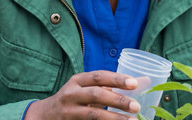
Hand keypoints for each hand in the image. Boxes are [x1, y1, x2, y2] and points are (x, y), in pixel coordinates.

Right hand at [24, 70, 140, 119]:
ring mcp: (69, 111)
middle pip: (96, 94)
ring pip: (93, 114)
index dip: (117, 79)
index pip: (99, 76)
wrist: (45, 115)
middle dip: (117, 100)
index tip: (134, 84)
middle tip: (136, 107)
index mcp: (77, 80)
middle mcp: (71, 94)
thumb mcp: (89, 88)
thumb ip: (113, 85)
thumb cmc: (75, 98)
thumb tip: (145, 81)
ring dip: (113, 118)